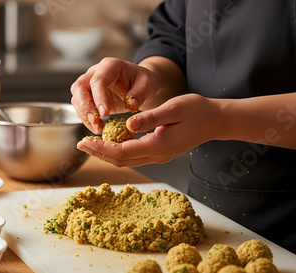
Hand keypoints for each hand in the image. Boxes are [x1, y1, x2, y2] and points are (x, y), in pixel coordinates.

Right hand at [71, 57, 157, 133]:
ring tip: (98, 128)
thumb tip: (130, 106)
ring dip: (84, 115)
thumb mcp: (147, 85)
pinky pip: (80, 108)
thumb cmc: (142, 81)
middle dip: (85, 106)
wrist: (139, 84)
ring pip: (76, 98)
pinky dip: (86, 119)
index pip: (98, 80)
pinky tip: (97, 127)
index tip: (105, 114)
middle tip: (95, 122)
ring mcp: (89, 84)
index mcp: (110, 65)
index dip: (99, 97)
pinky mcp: (88, 96)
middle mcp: (95, 72)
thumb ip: (139, 94)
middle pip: (79, 87)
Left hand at [77, 94, 221, 166]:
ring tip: (89, 145)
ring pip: (126, 160)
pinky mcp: (159, 152)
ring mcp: (158, 156)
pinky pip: (133, 156)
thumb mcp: (174, 108)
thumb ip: (150, 117)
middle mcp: (157, 155)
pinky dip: (118, 151)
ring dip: (106, 154)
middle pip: (121, 160)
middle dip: (98, 153)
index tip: (85, 141)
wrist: (216, 121)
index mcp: (158, 144)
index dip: (102, 148)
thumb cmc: (197, 110)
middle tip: (80, 145)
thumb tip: (128, 124)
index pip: (123, 151)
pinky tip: (109, 142)